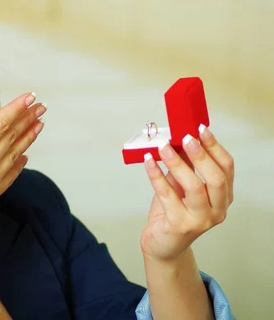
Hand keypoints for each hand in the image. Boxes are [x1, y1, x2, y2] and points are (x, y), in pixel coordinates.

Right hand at [0, 92, 45, 239]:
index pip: (0, 124)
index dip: (16, 108)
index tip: (30, 96)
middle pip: (13, 136)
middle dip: (28, 118)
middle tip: (41, 105)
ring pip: (16, 153)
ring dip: (29, 137)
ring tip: (40, 124)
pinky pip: (12, 174)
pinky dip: (21, 162)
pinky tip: (25, 157)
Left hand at [141, 125, 233, 261]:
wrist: (162, 244)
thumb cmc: (173, 212)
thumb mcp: (181, 186)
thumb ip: (185, 166)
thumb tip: (179, 139)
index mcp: (223, 197)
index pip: (226, 168)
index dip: (214, 147)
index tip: (200, 129)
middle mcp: (217, 210)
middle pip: (216, 178)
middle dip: (201, 155)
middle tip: (185, 138)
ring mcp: (200, 220)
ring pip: (194, 187)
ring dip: (177, 163)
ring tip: (163, 147)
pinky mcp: (179, 225)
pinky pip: (167, 195)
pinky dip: (156, 175)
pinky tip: (149, 161)